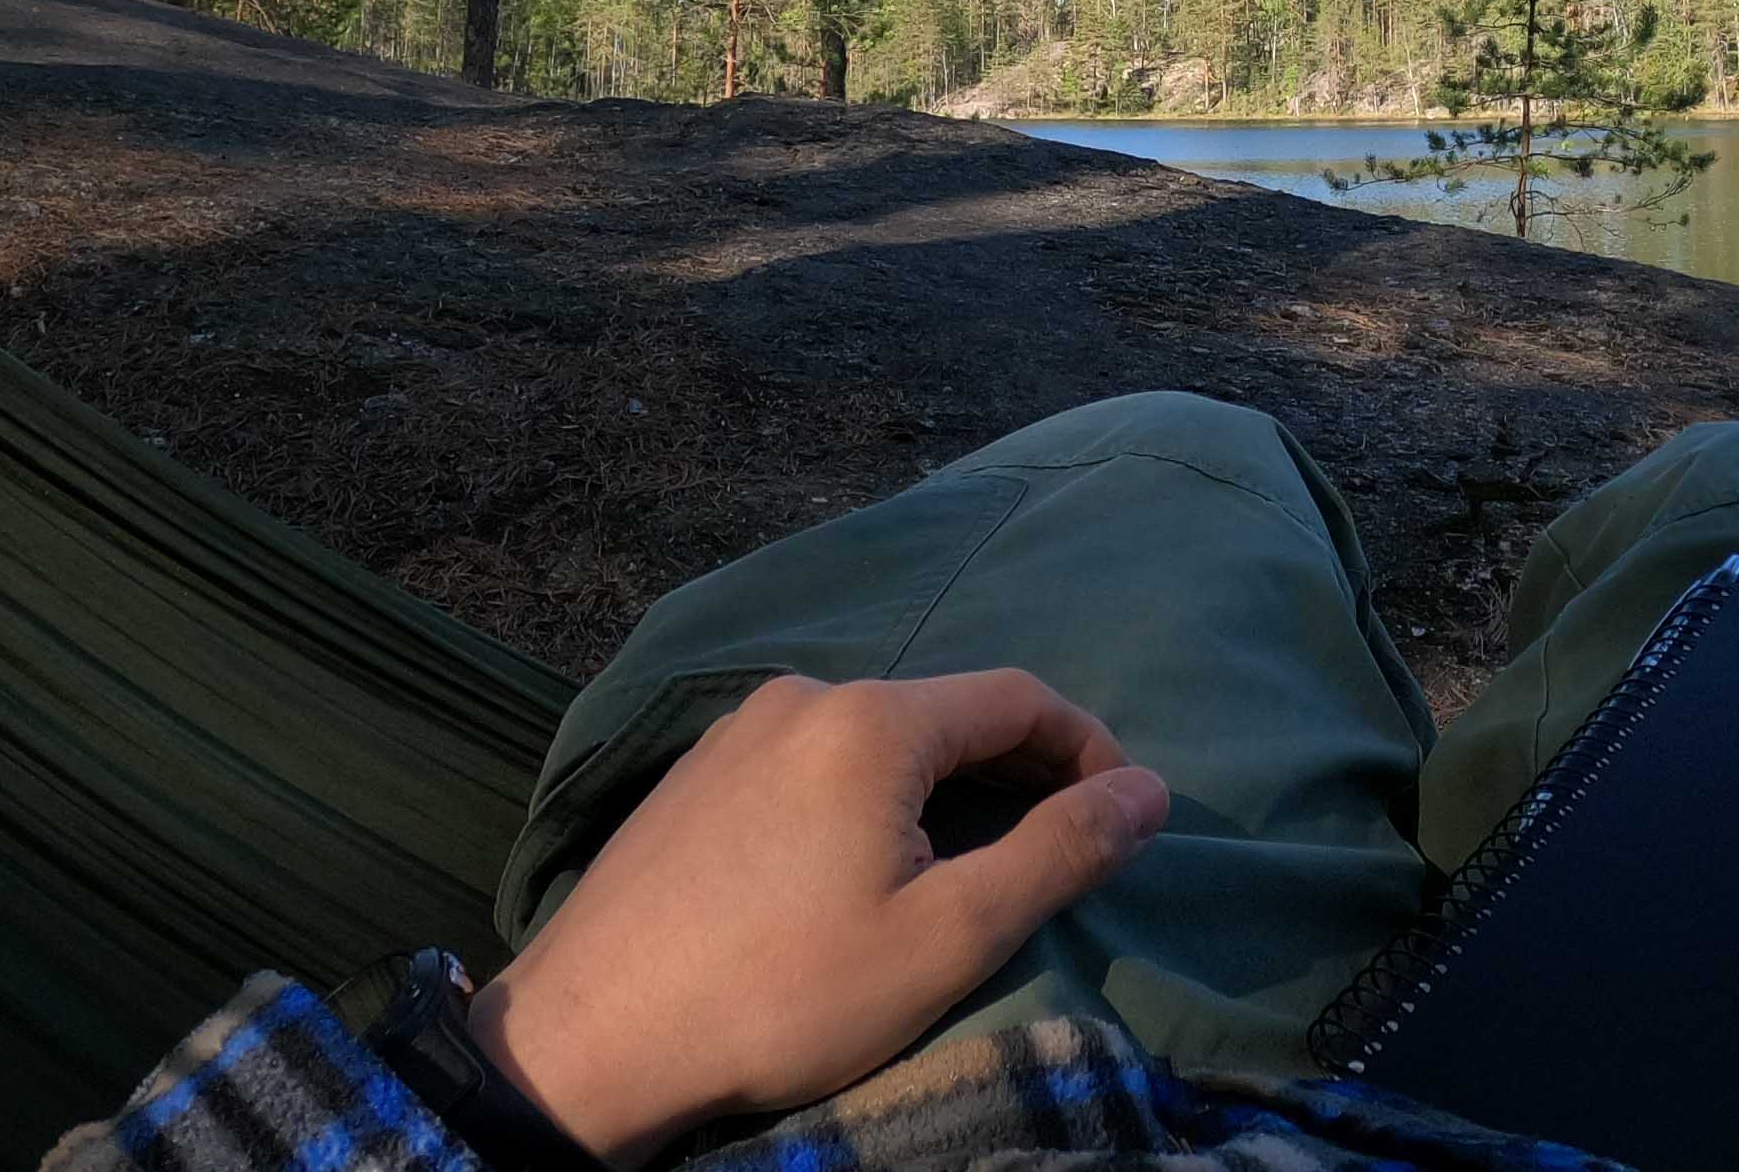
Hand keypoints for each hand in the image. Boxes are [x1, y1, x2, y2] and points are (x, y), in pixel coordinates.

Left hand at [463, 670, 1168, 1166]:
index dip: (1089, 752)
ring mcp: (737, 731)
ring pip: (875, 742)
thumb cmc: (782, 993)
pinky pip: (812, 765)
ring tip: (967, 872)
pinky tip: (860, 875)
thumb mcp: (946, 936)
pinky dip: (867, 802)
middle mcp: (804, 696)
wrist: (590, 1042)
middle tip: (1060, 853)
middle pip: (946, 715)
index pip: (1020, 699)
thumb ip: (1058, 855)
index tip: (1125, 819)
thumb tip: (1149, 793)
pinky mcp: (693, 777)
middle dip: (1019, 775)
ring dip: (941, 792)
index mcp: (873, 719)